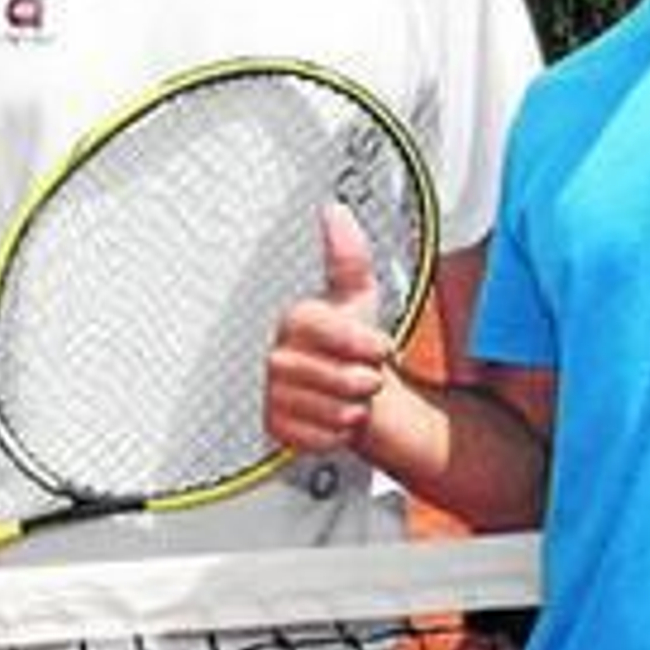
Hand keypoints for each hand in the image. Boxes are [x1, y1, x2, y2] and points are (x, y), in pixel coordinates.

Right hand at [266, 203, 395, 453]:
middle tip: (361, 372)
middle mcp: (275, 357)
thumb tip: (335, 210)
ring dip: (355, 408)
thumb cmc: (348, 339)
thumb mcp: (356, 293)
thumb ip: (348, 254)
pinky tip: (332, 415)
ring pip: (339, 413)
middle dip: (368, 381)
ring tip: (346, 393)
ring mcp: (271, 395)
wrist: (338, 387)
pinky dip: (339, 433)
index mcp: (295, 320)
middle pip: (348, 382)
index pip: (348, 339)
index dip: (373, 347)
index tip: (378, 346)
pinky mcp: (274, 429)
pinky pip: (325, 439)